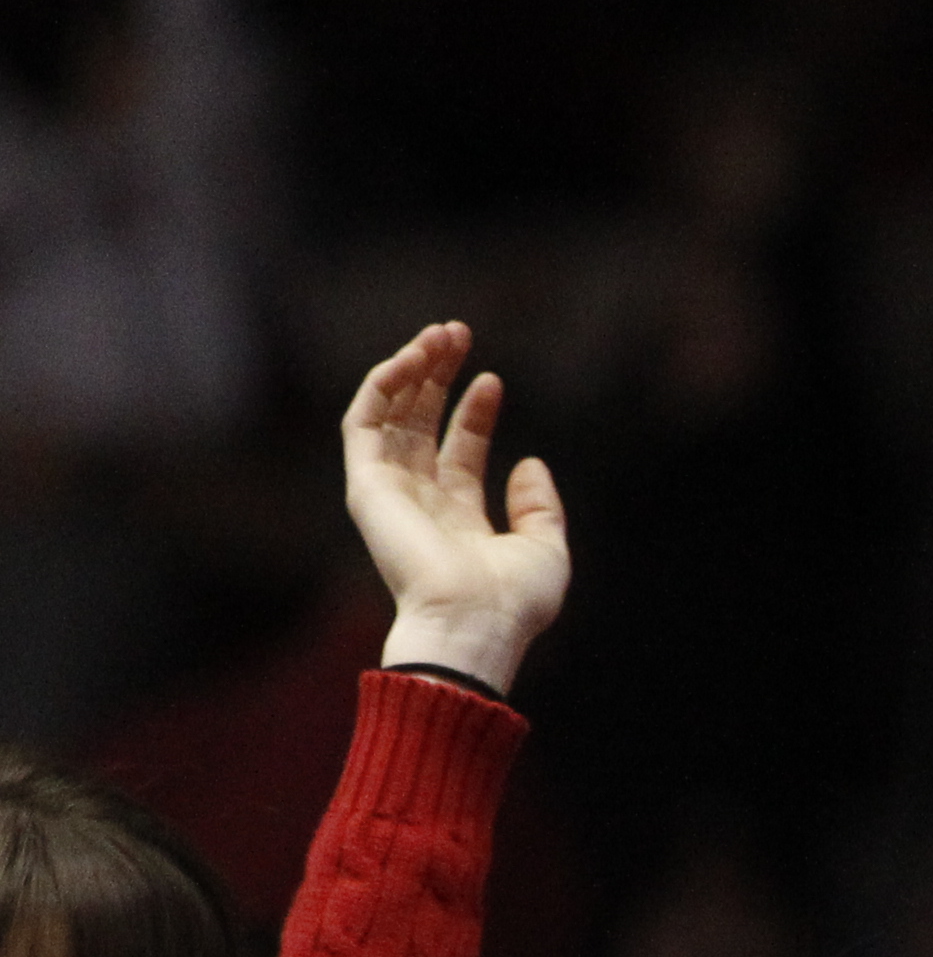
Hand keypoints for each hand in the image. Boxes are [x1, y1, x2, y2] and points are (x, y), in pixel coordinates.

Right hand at [342, 325, 568, 695]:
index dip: (473, 410)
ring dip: (409, 370)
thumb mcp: (546, 548)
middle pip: (419, 424)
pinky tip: (411, 357)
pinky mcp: (366, 485)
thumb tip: (530, 461)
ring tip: (439, 333)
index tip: (494, 378)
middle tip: (457, 333)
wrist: (475, 623)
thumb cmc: (513, 601)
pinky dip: (382, 385)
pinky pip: (362, 423)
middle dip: (436, 377)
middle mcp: (418, 501)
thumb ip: (540, 505)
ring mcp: (389, 492)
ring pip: (389, 415)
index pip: (458, 450)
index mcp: (457, 517)